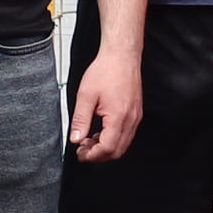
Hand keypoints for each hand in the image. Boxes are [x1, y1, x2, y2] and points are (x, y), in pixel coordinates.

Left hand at [69, 45, 142, 161]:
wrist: (121, 56)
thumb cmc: (106, 70)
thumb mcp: (86, 95)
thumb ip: (80, 120)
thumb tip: (76, 139)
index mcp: (118, 117)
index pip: (107, 148)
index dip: (92, 156)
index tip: (81, 154)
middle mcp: (130, 120)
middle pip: (117, 151)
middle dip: (99, 155)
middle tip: (83, 150)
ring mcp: (135, 117)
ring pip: (123, 144)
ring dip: (106, 148)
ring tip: (89, 140)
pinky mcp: (136, 113)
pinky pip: (127, 134)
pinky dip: (113, 139)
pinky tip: (100, 132)